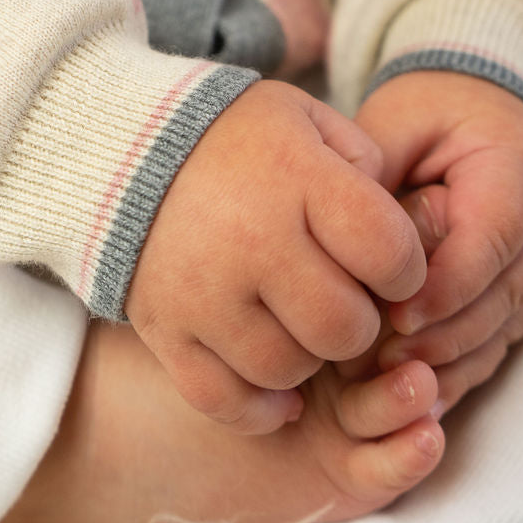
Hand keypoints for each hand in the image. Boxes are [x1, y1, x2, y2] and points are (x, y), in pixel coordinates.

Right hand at [124, 80, 426, 434]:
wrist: (119, 146)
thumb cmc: (226, 133)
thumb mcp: (301, 116)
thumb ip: (362, 160)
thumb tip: (396, 228)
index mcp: (296, 179)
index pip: (390, 252)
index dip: (403, 268)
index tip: (383, 262)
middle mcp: (252, 240)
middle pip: (344, 327)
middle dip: (357, 321)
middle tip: (337, 296)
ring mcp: (203, 291)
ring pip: (288, 369)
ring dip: (307, 357)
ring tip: (295, 323)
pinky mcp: (164, 327)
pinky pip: (223, 398)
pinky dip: (257, 406)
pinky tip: (273, 386)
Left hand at [355, 71, 522, 412]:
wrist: (470, 106)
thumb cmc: (427, 110)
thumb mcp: (397, 123)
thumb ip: (377, 175)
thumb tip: (346, 240)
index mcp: (517, 170)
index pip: (493, 238)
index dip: (449, 282)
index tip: (397, 313)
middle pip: (500, 294)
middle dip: (443, 333)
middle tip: (381, 359)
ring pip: (500, 326)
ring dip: (447, 358)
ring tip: (387, 379)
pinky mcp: (510, 287)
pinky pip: (493, 337)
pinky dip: (455, 365)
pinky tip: (414, 389)